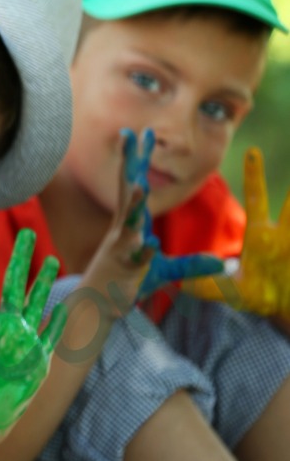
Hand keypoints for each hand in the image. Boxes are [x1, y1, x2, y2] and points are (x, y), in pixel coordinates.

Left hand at [0, 230, 67, 438]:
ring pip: (36, 303)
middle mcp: (4, 328)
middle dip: (21, 257)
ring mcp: (23, 344)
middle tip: (25, 229)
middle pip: (15, 284)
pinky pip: (51, 336)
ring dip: (44, 282)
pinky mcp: (38, 363)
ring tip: (53, 258)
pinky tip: (65, 304)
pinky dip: (58, 321)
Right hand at [117, 128, 223, 299]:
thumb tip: (222, 264)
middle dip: (128, 163)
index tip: (142, 132)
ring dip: (134, 204)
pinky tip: (150, 243)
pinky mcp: (126, 268)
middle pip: (126, 189)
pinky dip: (144, 251)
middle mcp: (124, 228)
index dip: (138, 159)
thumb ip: (191, 264)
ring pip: (128, 221)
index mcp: (130, 222)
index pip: (134, 184)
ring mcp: (123, 247)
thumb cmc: (127, 281)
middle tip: (127, 135)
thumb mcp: (165, 271)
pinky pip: (137, 257)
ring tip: (140, 186)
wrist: (100, 304)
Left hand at [184, 147, 289, 318]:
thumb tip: (182, 284)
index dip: (254, 176)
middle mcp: (286, 236)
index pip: (257, 200)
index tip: (253, 151)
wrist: (287, 310)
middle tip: (285, 150)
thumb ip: (209, 285)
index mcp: (262, 236)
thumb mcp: (233, 291)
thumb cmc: (260, 295)